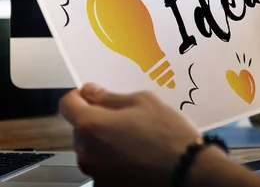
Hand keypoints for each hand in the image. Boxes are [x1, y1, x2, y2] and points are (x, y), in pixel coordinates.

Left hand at [59, 83, 211, 186]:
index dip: (79, 96)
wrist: (187, 170)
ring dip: (105, 142)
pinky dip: (113, 161)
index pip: (67, 104)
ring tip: (135, 140)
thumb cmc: (168, 133)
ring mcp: (95, 173)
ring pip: (91, 149)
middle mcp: (86, 151)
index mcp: (92, 125)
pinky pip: (102, 168)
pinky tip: (136, 158)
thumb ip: (110, 97)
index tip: (93, 96)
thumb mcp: (144, 102)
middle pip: (81, 129)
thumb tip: (90, 91)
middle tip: (126, 119)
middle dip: (97, 121)